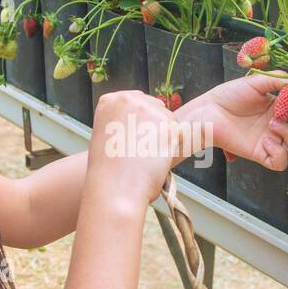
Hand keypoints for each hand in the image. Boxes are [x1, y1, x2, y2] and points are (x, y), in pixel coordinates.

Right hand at [87, 90, 183, 206]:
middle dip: (154, 127)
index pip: (138, 102)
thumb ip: (125, 122)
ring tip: (145, 157)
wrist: (116, 188)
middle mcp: (127, 99)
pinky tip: (155, 159)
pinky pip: (179, 133)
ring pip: (169, 120)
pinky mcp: (166, 122)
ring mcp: (146, 108)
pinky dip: (172, 148)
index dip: (140, 123)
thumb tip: (147, 122)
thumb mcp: (108, 136)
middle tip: (139, 151)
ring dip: (164, 138)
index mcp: (109, 101)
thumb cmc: (110, 171)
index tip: (131, 141)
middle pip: (155, 107)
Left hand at [178, 72, 287, 171]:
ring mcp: (271, 140)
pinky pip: (281, 163)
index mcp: (281, 107)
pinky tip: (266, 142)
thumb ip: (279, 79)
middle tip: (284, 112)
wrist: (209, 111)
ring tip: (272, 125)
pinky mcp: (260, 154)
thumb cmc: (229, 95)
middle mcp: (280, 124)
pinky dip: (279, 153)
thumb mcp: (256, 82)